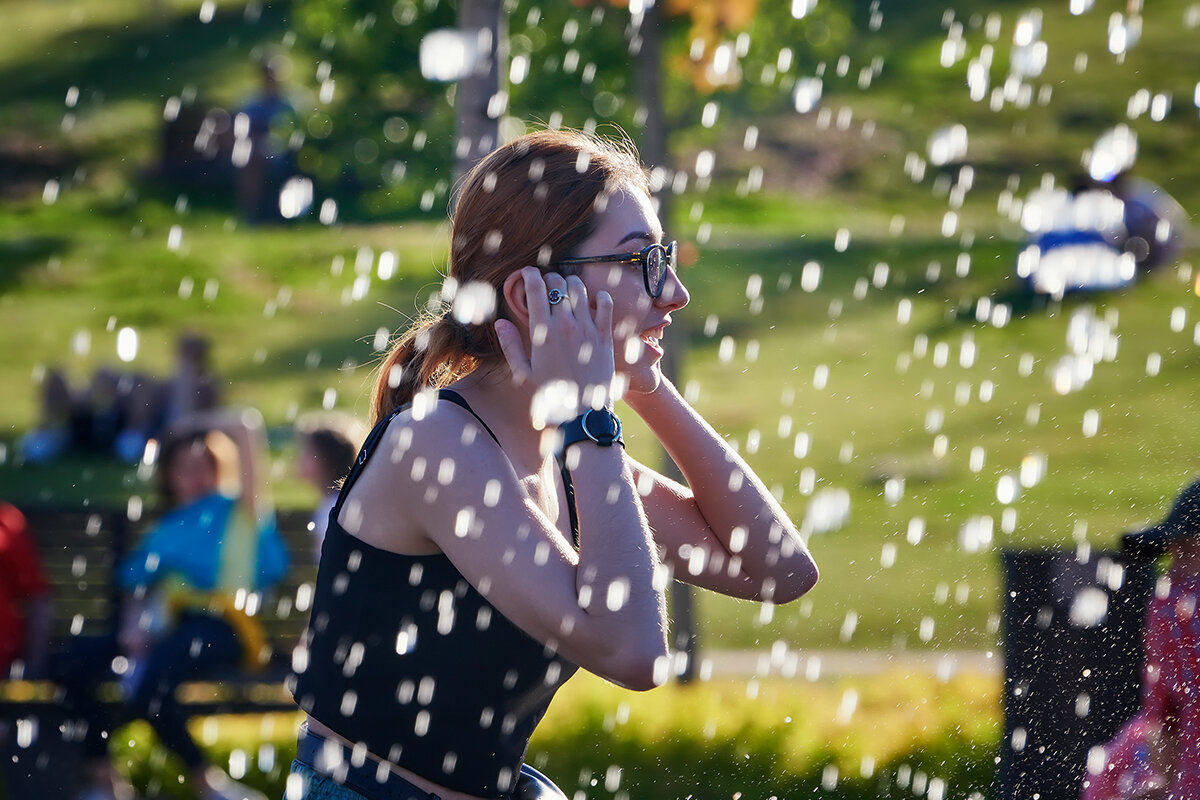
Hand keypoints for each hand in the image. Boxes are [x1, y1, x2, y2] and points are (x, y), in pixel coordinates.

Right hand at [495, 268, 615, 422]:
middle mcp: (565, 326)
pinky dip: (599, 297)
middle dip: (549, 279)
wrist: (582, 416)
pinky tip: (592, 302)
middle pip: (557, 283)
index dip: (529, 275)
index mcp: (542, 333)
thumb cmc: (550, 398)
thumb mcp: (523, 374)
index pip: (535, 288)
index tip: (527, 273)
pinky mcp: (605, 337)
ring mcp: (588, 330)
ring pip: (579, 289)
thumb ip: (511, 346)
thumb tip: (500, 322)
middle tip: (546, 285)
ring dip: (571, 284)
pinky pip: (605, 304)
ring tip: (567, 291)